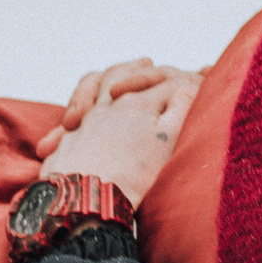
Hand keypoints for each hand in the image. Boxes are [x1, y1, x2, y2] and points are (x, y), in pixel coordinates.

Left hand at [37, 72, 200, 203]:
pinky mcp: (67, 137)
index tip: (194, 75)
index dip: (180, 77)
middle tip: (145, 62)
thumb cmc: (134, 176)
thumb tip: (188, 85)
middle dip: (136, 68)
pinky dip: (82, 101)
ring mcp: (85, 118)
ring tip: (115, 81)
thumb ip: (180, 109)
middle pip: (121, 74)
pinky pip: (74, 110)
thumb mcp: (168, 142)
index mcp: (138, 102)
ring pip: (94, 84)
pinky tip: (82, 113)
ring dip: (108, 78)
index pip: (161, 80)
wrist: (88, 200)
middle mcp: (108, 104)